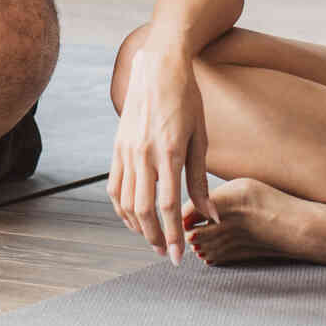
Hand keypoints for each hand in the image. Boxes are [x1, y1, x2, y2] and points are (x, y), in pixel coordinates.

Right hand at [108, 39, 214, 261]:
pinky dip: (121, 207)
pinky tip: (133, 216)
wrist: (158, 68)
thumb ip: (201, 180)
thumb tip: (211, 215)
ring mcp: (126, 151)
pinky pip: (115, 186)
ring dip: (137, 226)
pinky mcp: (117, 147)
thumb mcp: (200, 138)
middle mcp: (143, 154)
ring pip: (124, 202)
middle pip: (143, 210)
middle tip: (165, 252)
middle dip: (154, 237)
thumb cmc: (186, 100)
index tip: (178, 257)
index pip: (169, 206)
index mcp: (169, 152)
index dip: (173, 236)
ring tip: (152, 237)